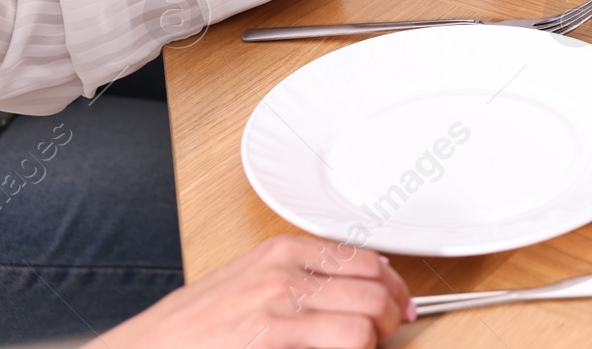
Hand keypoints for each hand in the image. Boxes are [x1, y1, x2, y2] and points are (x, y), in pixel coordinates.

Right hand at [87, 235, 410, 348]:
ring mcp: (278, 307)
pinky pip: (346, 344)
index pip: (365, 259)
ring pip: (366, 320)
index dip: (392, 287)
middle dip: (391, 316)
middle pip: (374, 287)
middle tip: (389, 335)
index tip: (400, 306)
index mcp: (281, 252)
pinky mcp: (271, 338)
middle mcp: (284, 272)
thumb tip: (358, 287)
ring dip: (376, 340)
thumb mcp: (248, 284)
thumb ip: (300, 279)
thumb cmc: (191, 329)